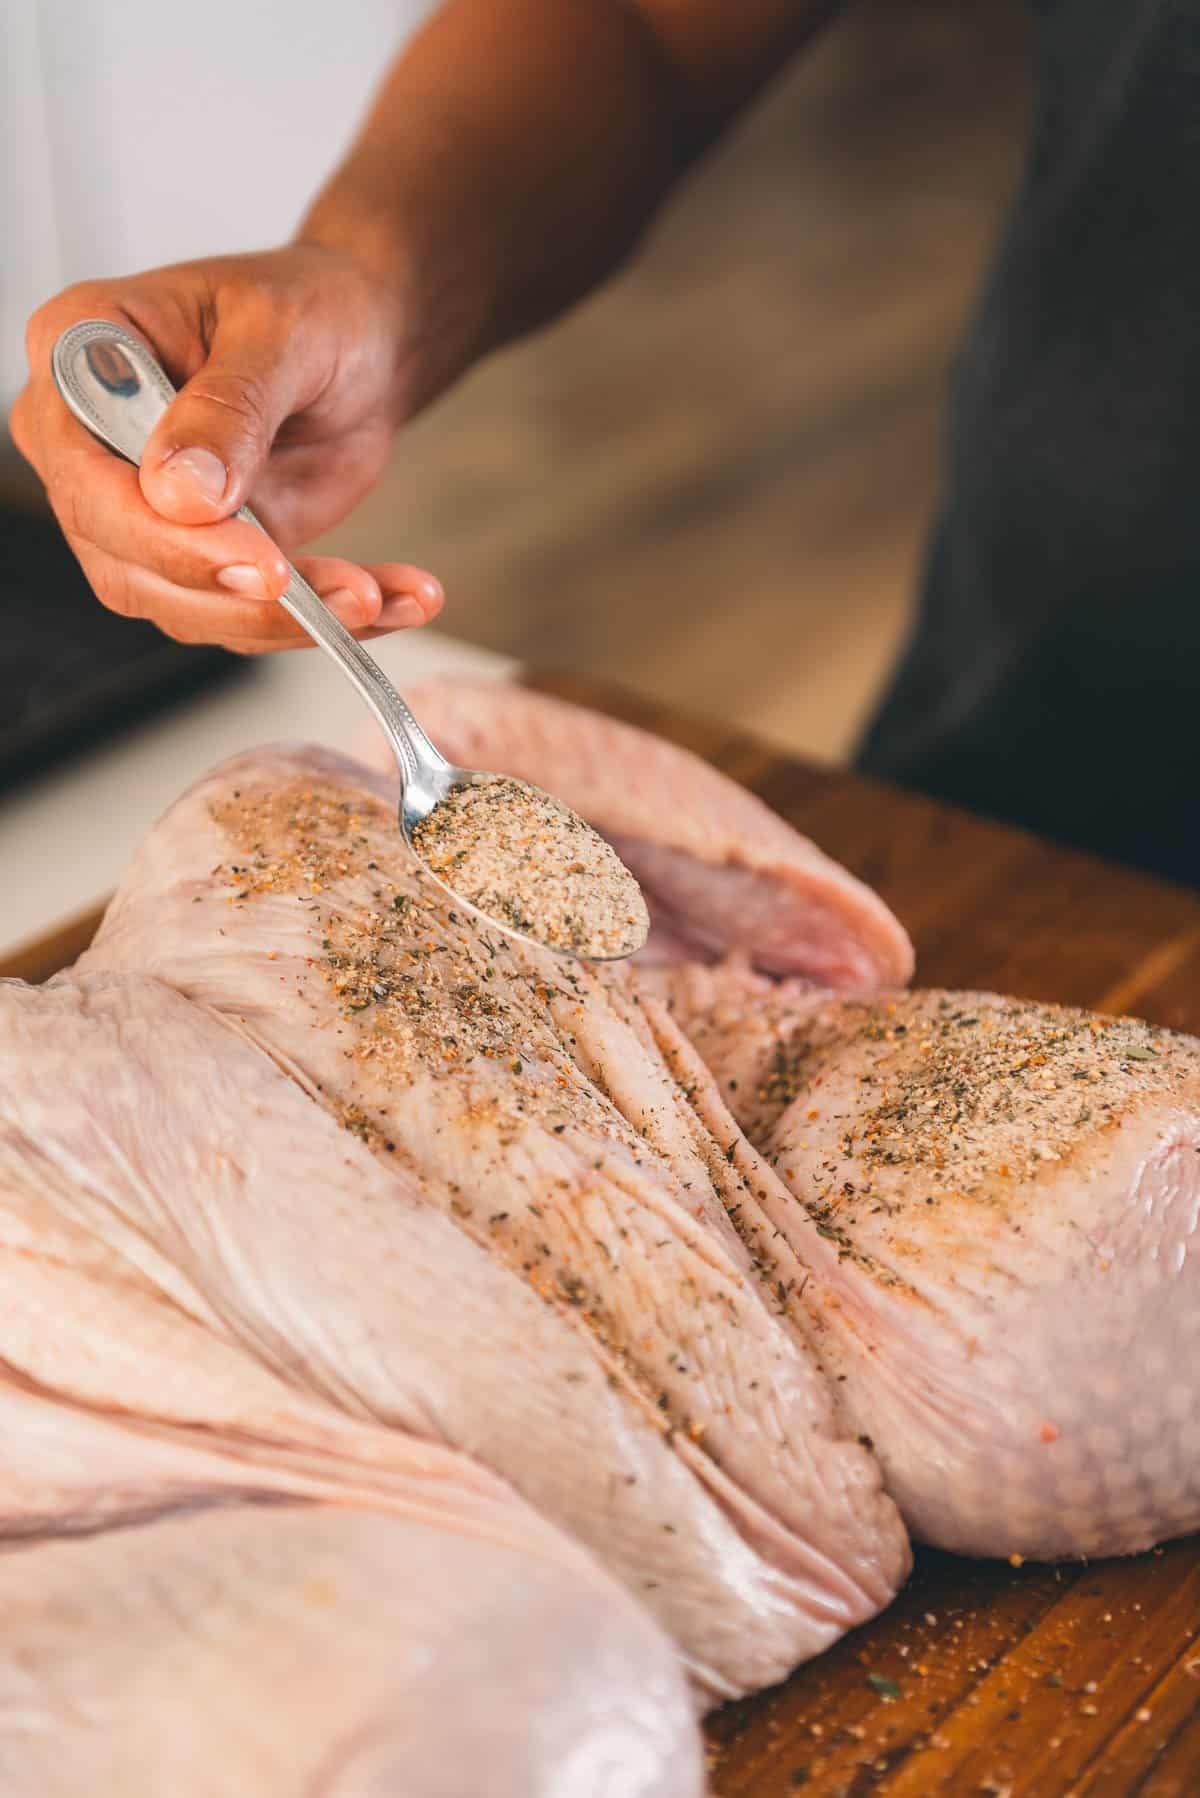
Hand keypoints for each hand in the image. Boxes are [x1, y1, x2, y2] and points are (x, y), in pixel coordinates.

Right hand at [11, 245, 442, 652]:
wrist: (361, 342)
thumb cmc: (307, 308)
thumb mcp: (279, 333)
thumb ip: (230, 406)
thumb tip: (179, 493)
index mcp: (81, 355)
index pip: (84, 470)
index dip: (157, 529)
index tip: (250, 553)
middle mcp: (93, 447)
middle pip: (126, 557)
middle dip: (233, 589)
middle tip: (335, 592)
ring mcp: (140, 514)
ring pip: (187, 604)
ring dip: (289, 619)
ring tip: (376, 597)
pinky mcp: (202, 560)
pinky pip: (247, 613)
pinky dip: (324, 621)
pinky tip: (392, 602)